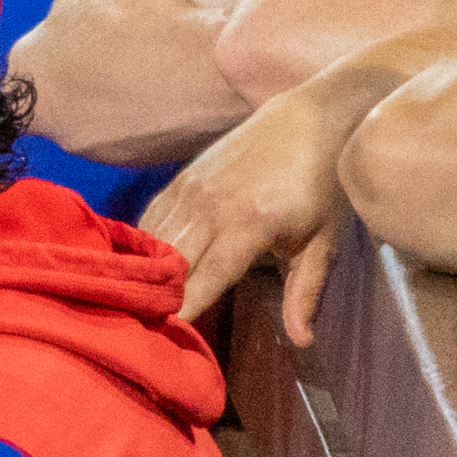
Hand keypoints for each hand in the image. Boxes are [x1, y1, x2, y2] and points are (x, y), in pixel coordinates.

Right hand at [140, 91, 348, 346]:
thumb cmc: (324, 184)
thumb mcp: (324, 241)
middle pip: (168, 263)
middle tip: (143, 331)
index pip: (203, 278)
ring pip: (151, 240)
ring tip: (132, 306)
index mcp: (250, 223)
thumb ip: (305, 292)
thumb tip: (301, 340)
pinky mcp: (183, 178)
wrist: (313, 116)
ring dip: (142, 273)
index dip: (182, 310)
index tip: (164, 339)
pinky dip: (142, 246)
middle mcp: (212, 205)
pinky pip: (150, 218)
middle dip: (155, 298)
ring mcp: (192, 187)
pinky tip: (138, 269)